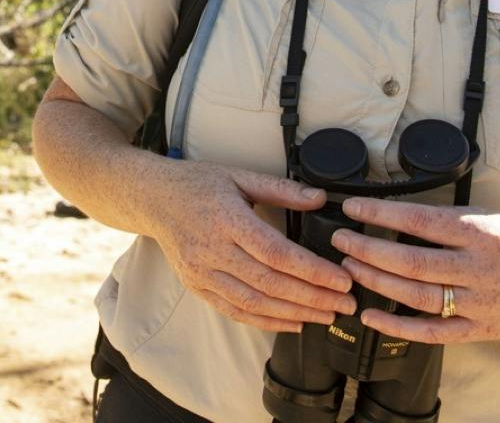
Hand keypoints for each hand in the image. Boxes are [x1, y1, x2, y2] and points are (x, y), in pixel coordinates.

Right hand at [144, 161, 357, 333]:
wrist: (154, 200)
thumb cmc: (198, 184)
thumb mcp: (239, 176)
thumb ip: (282, 189)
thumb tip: (320, 199)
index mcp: (227, 219)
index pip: (276, 253)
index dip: (311, 270)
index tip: (341, 279)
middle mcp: (213, 250)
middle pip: (270, 283)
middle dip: (313, 297)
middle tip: (345, 303)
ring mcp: (202, 273)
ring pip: (254, 303)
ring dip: (294, 313)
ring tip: (326, 315)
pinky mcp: (197, 287)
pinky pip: (235, 311)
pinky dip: (266, 321)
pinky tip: (292, 322)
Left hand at [330, 197, 499, 343]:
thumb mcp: (490, 218)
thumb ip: (449, 220)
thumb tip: (397, 213)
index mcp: (480, 233)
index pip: (420, 221)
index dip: (382, 214)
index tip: (353, 208)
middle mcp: (478, 268)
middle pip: (412, 261)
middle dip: (369, 250)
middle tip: (341, 239)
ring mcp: (479, 303)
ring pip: (417, 295)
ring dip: (377, 282)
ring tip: (350, 268)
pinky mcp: (478, 330)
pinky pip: (431, 332)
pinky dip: (396, 326)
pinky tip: (370, 315)